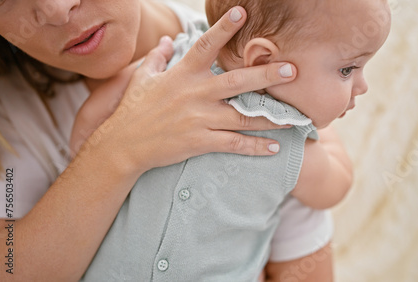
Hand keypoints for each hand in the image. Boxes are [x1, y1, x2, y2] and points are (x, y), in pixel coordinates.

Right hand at [86, 7, 296, 174]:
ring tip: (295, 115)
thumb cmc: (133, 109)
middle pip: (237, 82)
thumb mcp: (143, 78)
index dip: (223, 27)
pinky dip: (255, 147)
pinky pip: (233, 144)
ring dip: (271, 116)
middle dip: (266, 75)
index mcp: (183, 74)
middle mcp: (195, 94)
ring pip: (243, 116)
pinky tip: (274, 147)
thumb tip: (168, 40)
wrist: (122, 145)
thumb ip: (159, 57)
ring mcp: (199, 119)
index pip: (205, 45)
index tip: (242, 12)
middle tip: (292, 69)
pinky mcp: (200, 141)